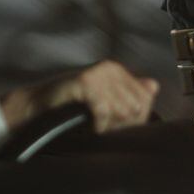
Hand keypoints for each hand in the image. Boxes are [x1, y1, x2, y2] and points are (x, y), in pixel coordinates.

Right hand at [0, 60, 158, 133]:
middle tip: (100, 123)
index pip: (145, 101)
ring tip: (92, 122)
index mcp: (119, 72)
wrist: (40, 109)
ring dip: (108, 124)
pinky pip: (105, 110)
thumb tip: (154, 86)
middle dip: (120, 123)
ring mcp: (98, 73)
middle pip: (136, 107)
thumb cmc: (74, 110)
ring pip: (123, 109)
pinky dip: (98, 124)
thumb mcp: (108, 107)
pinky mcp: (85, 81)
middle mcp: (111, 68)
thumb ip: (133, 98)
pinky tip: (90, 125)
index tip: (112, 122)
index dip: (132, 120)